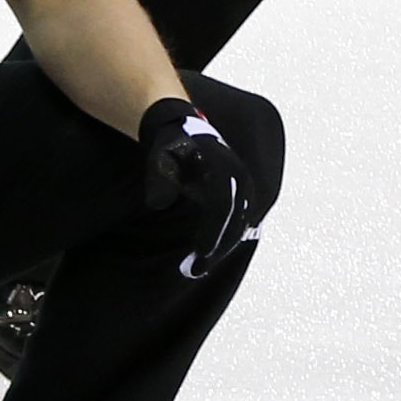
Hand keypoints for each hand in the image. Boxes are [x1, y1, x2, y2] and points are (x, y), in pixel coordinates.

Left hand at [138, 97, 262, 281]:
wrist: (183, 129)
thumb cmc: (169, 144)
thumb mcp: (160, 155)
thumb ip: (158, 178)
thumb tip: (157, 204)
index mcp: (220, 164)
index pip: (221, 204)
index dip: (213, 230)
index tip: (200, 252)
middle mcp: (237, 175)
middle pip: (234, 219)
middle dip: (217, 248)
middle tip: (195, 271)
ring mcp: (242, 186)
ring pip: (238, 225)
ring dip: (220, 249)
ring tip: (197, 269)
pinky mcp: (240, 196)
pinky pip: (236, 223)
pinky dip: (222, 242)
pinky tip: (204, 259)